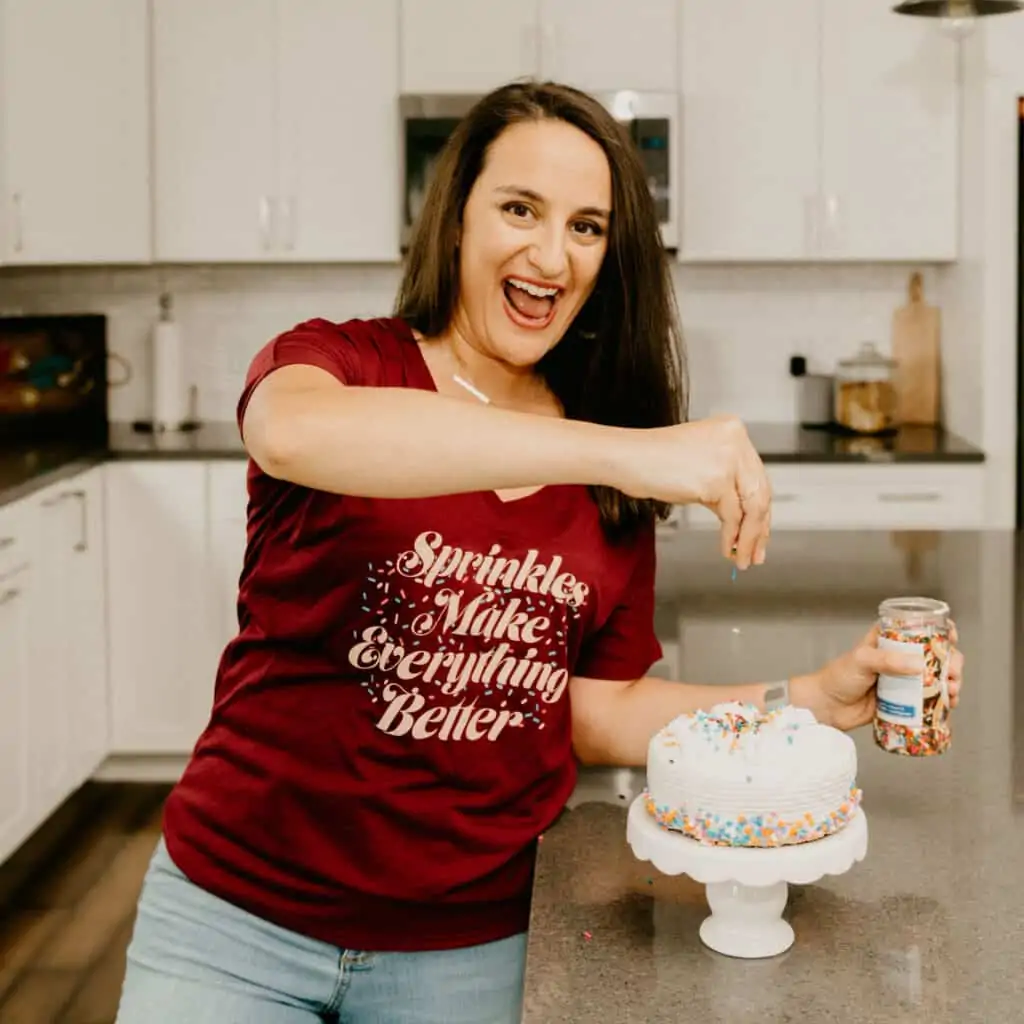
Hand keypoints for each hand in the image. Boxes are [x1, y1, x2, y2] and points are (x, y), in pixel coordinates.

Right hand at [615, 415, 770, 569]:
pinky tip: (726, 548)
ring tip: (743, 557)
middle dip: (759, 528)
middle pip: (760, 492)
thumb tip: (742, 515)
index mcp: (732, 430)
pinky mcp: (716, 481)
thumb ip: (724, 480)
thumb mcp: (699, 463)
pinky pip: (732, 517)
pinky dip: (731, 537)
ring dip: (748, 538)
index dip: (761, 508)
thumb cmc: (651, 460)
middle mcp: (735, 441)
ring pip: (752, 507)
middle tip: (757, 551)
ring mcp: (728, 460)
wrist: (626, 457)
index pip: (757, 475)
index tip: (760, 530)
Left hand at [793, 622, 963, 731]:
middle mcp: (898, 657)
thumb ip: (887, 661)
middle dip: (951, 661)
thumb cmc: (838, 677)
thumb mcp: (861, 661)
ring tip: (953, 691)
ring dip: (951, 682)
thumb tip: (918, 664)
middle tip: (954, 673)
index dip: (938, 629)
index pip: (917, 628)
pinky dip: (942, 700)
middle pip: (934, 654)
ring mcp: (902, 679)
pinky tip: (949, 704)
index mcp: (887, 640)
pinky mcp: (903, 700)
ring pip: (935, 677)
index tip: (951, 637)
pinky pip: (928, 698)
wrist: (826, 707)